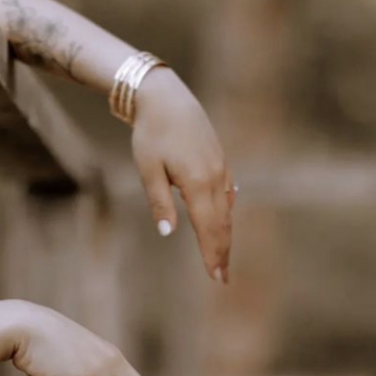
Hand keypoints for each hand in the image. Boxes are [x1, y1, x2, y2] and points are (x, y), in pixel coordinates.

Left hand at [130, 67, 234, 283]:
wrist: (165, 96)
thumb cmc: (151, 133)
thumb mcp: (148, 169)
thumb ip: (159, 202)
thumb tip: (169, 233)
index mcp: (196, 182)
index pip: (208, 228)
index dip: (211, 254)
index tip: (216, 277)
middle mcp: (214, 177)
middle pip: (222, 224)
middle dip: (222, 253)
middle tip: (223, 279)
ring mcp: (221, 168)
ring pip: (227, 210)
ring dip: (226, 236)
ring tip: (223, 257)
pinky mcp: (220, 159)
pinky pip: (227, 194)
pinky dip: (226, 213)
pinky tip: (224, 223)